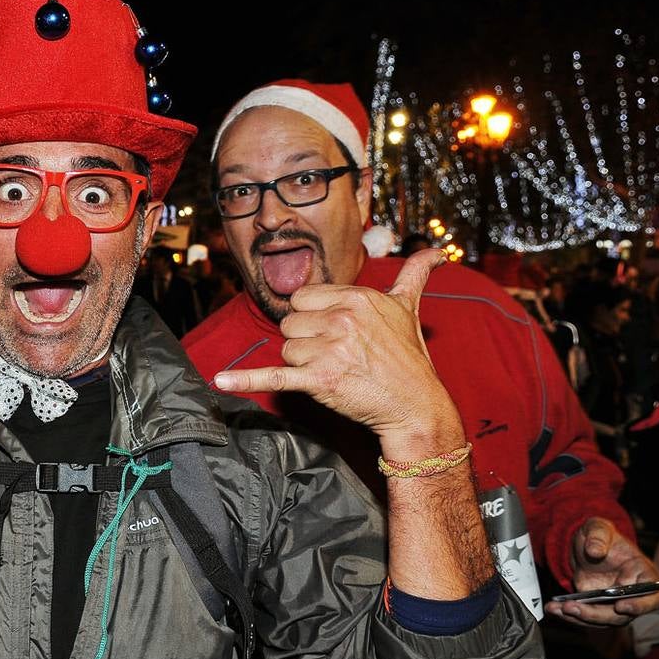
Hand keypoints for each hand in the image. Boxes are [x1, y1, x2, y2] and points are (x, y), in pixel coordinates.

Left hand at [213, 250, 458, 455]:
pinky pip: (273, 376)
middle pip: (290, 323)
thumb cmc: (408, 359)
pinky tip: (221, 380)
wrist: (416, 406)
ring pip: (286, 350)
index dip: (314, 317)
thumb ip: (414, 276)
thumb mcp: (409, 310)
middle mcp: (341, 319)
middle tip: (337, 355)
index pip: (303, 298)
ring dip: (303, 364)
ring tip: (336, 371)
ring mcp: (329, 349)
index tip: (336, 332)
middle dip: (306, 340)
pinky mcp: (318, 380)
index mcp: (356, 297)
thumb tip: (438, 252)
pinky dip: (246, 380)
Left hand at [545, 517, 658, 626]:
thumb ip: (598, 536)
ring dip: (578, 618)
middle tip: (572, 607)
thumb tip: (596, 551)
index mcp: (644, 575)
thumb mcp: (598, 528)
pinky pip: (586, 617)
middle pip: (622, 615)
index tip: (621, 606)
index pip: (653, 597)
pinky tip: (553, 608)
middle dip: (596, 614)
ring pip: (602, 620)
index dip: (640, 605)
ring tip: (555, 608)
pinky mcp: (596, 607)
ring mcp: (615, 604)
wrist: (584, 545)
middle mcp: (632, 595)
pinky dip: (569, 615)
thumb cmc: (599, 536)